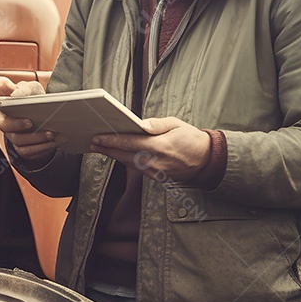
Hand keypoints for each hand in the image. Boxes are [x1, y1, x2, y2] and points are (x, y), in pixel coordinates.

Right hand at [0, 76, 62, 163]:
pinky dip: (42, 147)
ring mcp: (12, 135)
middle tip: (31, 123)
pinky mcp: (21, 148)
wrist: (45, 118)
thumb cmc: (36, 101)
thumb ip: (26, 88)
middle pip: (4, 124)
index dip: (2, 88)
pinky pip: (28, 151)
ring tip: (52, 134)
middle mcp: (5, 119)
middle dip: (17, 124)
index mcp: (7, 99)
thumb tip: (17, 93)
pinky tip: (54, 141)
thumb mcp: (34, 90)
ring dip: (37, 138)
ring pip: (19, 140)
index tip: (15, 95)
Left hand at [90, 117, 209, 181]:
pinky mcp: (157, 177)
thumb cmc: (192, 139)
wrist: (207, 161)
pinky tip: (119, 155)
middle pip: (125, 156)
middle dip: (107, 149)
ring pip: (129, 163)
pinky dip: (126, 161)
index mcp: (160, 146)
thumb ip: (157, 124)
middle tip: (93, 143)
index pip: (129, 143)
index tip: (98, 137)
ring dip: (114, 155)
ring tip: (101, 148)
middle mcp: (156, 161)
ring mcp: (156, 171)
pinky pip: (137, 168)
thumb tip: (140, 124)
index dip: (111, 141)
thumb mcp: (177, 124)